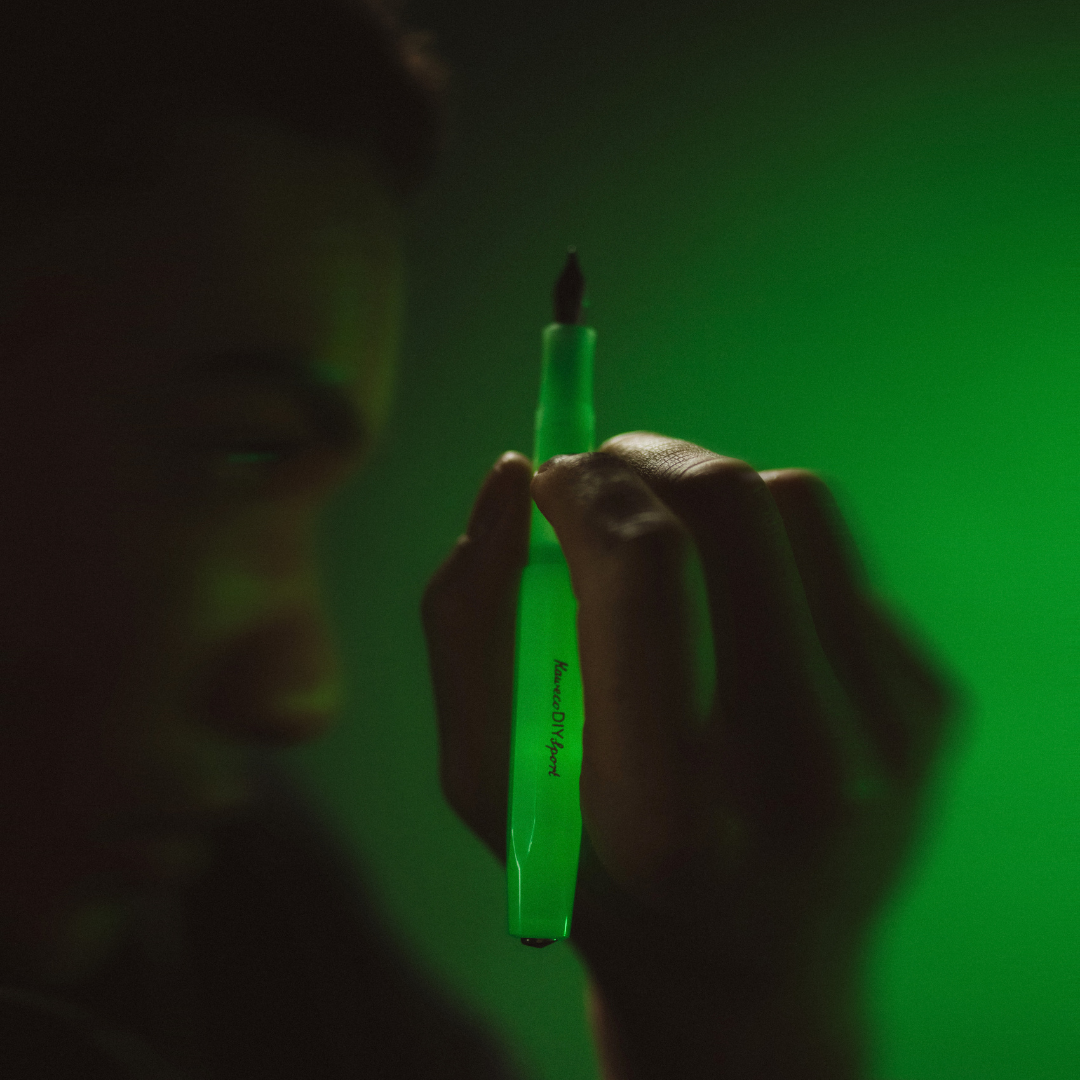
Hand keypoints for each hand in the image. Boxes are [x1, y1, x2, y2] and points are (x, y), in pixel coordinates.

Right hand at [421, 432, 962, 1077]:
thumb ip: (470, 623)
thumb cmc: (595, 879)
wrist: (754, 977)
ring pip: (796, 501)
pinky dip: (766, 554)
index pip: (647, 568)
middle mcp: (808, 770)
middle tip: (600, 475)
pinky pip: (836, 559)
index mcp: (675, 809)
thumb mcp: (489, 782)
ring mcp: (890, 735)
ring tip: (664, 548)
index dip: (586, 488)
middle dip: (646, 459)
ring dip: (709, 492)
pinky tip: (736, 621)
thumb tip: (508, 476)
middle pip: (735, 504)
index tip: (549, 474)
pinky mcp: (932, 707)